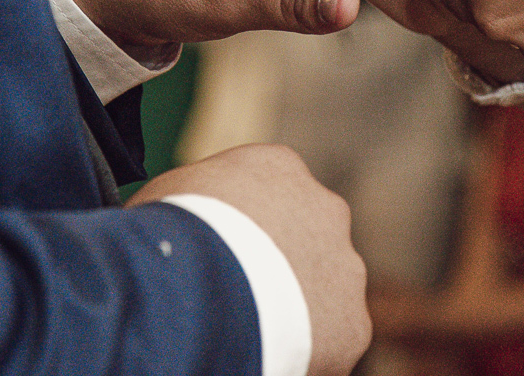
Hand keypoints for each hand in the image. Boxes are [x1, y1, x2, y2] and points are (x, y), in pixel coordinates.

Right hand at [128, 144, 370, 375]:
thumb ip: (197, 201)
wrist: (201, 284)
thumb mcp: (171, 193)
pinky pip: (329, 343)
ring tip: (245, 331)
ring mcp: (345, 267)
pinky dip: (302, 354)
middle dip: (278, 264)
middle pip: (303, 238)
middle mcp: (324, 208)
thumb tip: (181, 223)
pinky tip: (263, 356)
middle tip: (234, 295)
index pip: (268, 192)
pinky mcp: (353, 325)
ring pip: (324, 291)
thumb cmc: (170, 233)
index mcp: (278, 167)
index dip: (240, 225)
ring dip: (294, 310)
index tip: (217, 251)